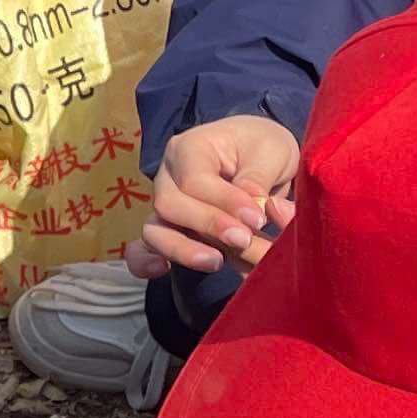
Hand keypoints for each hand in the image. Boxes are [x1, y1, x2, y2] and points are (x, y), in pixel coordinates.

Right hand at [133, 114, 300, 277]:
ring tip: (217, 262)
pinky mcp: (170, 230)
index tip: (258, 219)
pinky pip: (144, 249)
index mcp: (191, 148)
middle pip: (169, 206)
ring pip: (155, 231)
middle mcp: (169, 176)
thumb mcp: (273, 152)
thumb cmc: (262, 148)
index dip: (225, 203)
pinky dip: (145, 262)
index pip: (195, 181)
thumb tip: (251, 211)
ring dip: (183, 250)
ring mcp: (166, 205)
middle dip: (206, 226)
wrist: (257, 155)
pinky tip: (161, 269)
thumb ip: (259, 180)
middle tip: (244, 239)